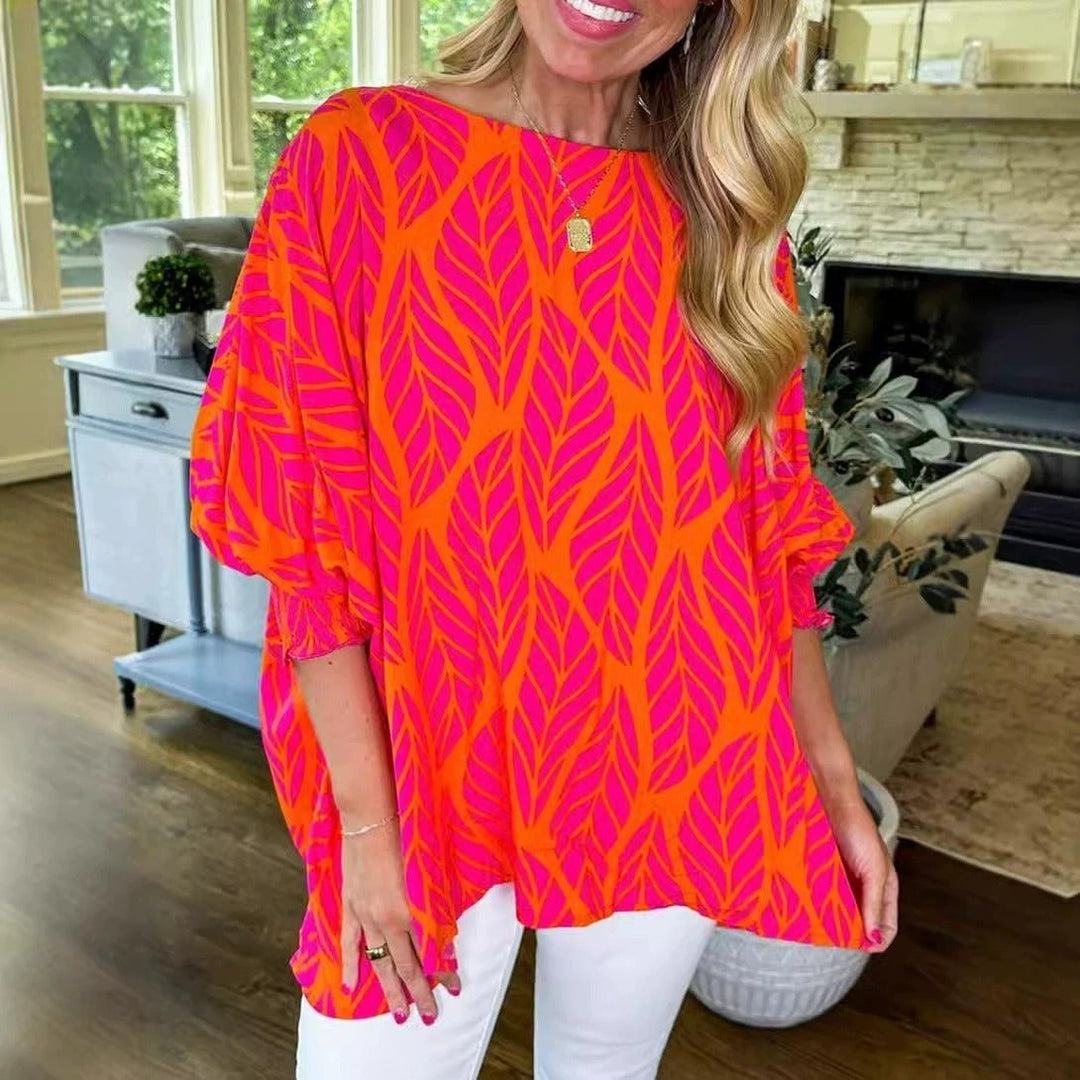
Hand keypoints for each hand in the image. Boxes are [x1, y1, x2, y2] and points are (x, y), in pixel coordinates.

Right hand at [339, 818, 461, 1021]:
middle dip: (419, 992)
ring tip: (399, 1014)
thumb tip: (446, 937)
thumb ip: (436, 907)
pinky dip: (351, 965)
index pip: (430, 952)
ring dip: (390, 989)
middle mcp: (387, 919)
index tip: (454, 987)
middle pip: (405, 965)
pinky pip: (349, 941)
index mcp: (410, 911)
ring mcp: (365, 915)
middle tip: (429, 1015)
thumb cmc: (406, 834)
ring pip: (379, 961)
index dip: (443, 971)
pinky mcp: (350, 905)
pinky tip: (352, 987)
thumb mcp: (429, 872)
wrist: (370, 816)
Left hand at [828, 798, 898, 953]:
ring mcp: (844, 879)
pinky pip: (822, 894)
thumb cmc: (859, 830)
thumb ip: (874, 903)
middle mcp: (865, 886)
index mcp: (885, 887)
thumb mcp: (873, 869)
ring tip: (819, 923)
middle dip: (851, 931)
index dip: (876, 940)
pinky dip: (817, 903)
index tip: (858, 946)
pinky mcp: (825, 871)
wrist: (831, 799)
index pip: (886, 926)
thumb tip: (874, 938)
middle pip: (862, 921)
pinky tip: (808, 906)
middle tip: (835, 936)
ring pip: (841, 910)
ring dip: (832, 918)